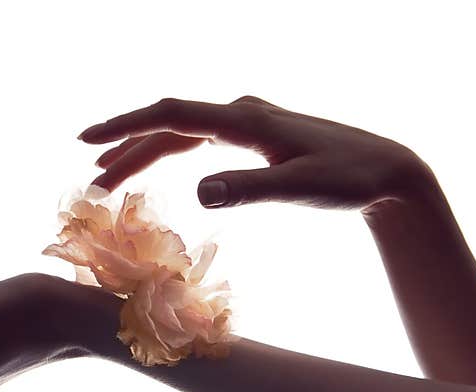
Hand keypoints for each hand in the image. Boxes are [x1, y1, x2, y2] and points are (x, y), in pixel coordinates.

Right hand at [79, 96, 432, 210]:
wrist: (387, 170)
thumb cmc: (349, 180)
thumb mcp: (300, 188)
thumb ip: (250, 189)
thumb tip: (198, 192)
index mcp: (246, 121)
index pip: (172, 117)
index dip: (126, 128)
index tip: (88, 143)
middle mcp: (242, 114)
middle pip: (169, 124)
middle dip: (126, 149)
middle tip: (92, 179)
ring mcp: (250, 122)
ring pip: (183, 132)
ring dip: (145, 152)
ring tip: (111, 176)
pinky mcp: (258, 135)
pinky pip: (201, 138)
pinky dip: (173, 150)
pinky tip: (163, 163)